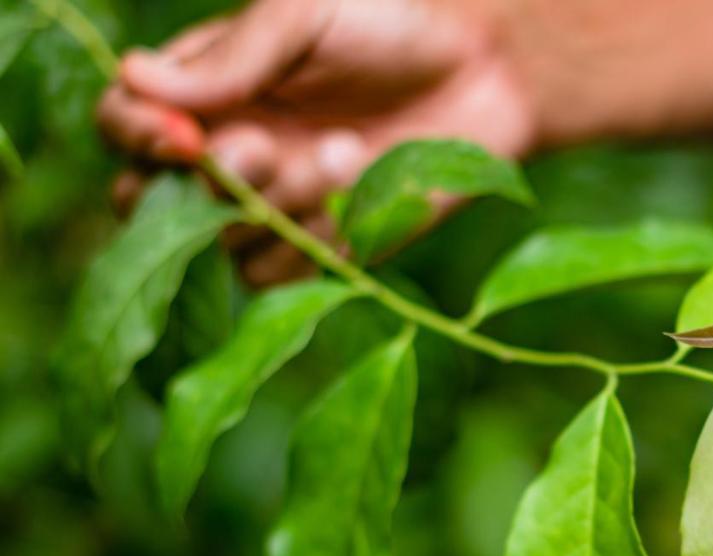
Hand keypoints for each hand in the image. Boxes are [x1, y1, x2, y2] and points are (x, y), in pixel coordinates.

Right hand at [98, 0, 535, 284]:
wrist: (489, 72)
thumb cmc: (393, 22)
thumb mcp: (304, 14)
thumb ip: (229, 57)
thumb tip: (134, 76)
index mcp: (209, 89)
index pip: (124, 124)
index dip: (134, 135)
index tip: (179, 132)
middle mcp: (232, 151)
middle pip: (151, 201)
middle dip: (200, 182)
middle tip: (261, 145)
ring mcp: (278, 205)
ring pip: (226, 243)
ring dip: (277, 203)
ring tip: (344, 148)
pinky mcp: (327, 248)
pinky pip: (282, 275)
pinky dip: (314, 239)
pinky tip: (362, 183)